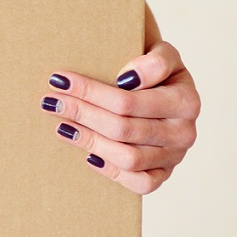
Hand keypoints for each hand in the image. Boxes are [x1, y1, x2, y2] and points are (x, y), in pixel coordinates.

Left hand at [41, 40, 200, 193]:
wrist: (168, 91)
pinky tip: (88, 156)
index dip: (91, 91)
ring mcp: (175, 156)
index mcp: (186, 101)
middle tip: (50, 101)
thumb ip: (154, 61)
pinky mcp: (164, 174)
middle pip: (122, 129)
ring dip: (89, 141)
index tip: (60, 80)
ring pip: (128, 158)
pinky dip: (112, 171)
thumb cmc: (157, 70)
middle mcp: (184, 132)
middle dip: (81, 113)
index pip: (129, 101)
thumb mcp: (162, 53)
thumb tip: (127, 79)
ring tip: (61, 126)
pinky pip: (140, 183)